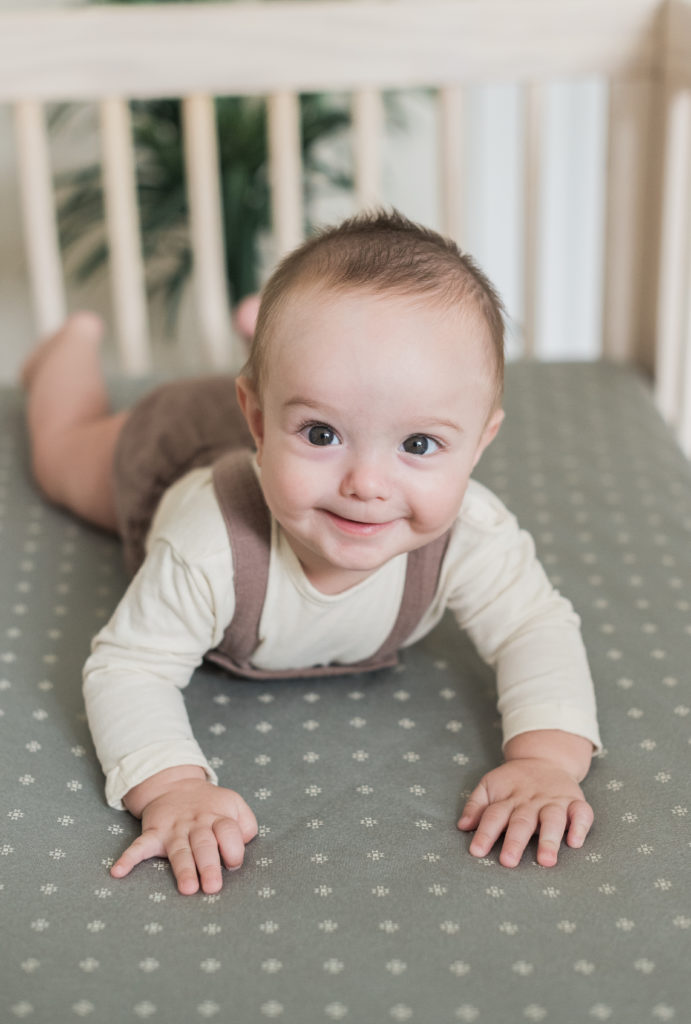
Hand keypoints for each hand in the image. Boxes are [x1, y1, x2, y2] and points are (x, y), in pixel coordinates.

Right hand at [111, 768, 257, 893]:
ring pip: (179, 851)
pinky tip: (118, 872)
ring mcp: (173, 829)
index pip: (228, 832)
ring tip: (188, 889)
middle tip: (213, 887)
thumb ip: (246, 823)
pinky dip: (128, 858)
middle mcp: (196, 824)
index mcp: (217, 817)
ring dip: (183, 869)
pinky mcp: (153, 833)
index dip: (233, 848)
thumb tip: (244, 843)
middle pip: (204, 845)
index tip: (233, 862)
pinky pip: (139, 846)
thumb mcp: (234, 804)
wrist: (175, 785)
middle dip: (209, 866)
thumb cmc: (210, 804)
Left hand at [457, 758, 593, 867]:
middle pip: (522, 821)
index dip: (484, 833)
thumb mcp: (490, 786)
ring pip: (552, 819)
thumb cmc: (513, 781)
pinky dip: (580, 826)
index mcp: (508, 799)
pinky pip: (581, 813)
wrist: (544, 758)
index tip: (476, 852)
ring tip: (546, 860)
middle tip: (508, 862)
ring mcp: (554, 802)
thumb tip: (462, 826)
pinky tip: (575, 842)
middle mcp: (531, 802)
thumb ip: (477, 805)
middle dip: (515, 842)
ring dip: (549, 839)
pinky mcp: (575, 801)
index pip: (493, 816)